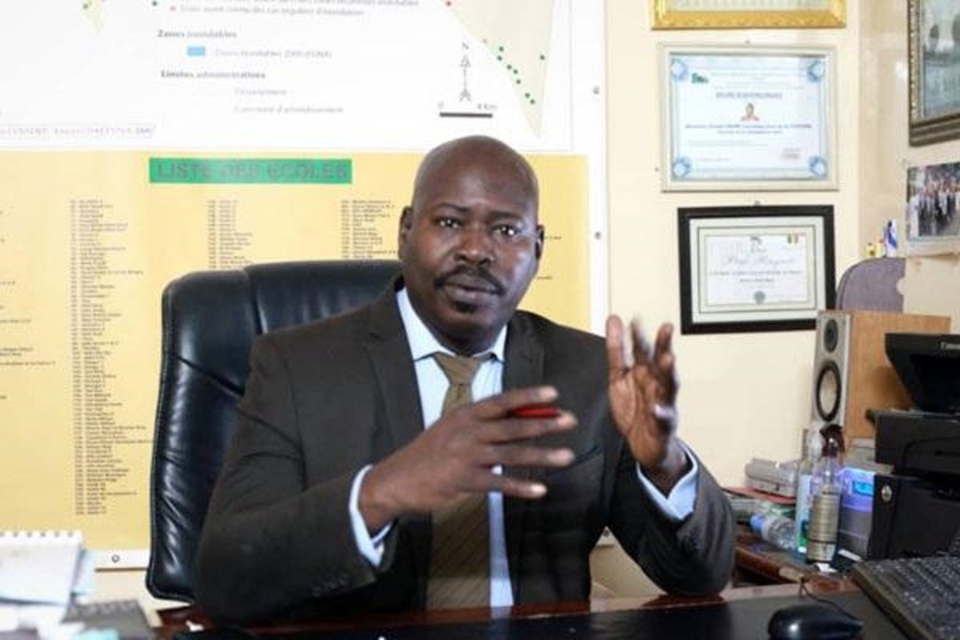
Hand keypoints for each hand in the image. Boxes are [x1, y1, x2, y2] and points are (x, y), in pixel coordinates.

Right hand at [359, 387, 576, 530]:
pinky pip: (498, 483)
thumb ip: (481, 426)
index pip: (502, 401)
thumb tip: (518, 422)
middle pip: (512, 425)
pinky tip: (539, 490)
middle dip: (544, 423)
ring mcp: (465, 455)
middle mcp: (467, 431)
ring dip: (542, 455)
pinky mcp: (463, 480)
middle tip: (570, 421)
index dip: (528, 397)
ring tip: (567, 457)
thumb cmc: (428, 454)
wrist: (395, 480)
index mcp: (465, 415)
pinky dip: (520, 486)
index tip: (553, 394)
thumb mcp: (451, 430)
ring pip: (511, 453)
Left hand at [605, 315, 688, 493]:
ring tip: (668, 359)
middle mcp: (656, 383)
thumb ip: (617, 349)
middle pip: (660, 361)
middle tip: (666, 328)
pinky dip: (661, 412)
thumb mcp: (619, 375)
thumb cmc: (635, 408)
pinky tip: (657, 408)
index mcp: (645, 371)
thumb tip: (614, 319)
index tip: (634, 319)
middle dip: (663, 345)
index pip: (642, 350)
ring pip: (668, 384)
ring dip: (668, 371)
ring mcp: (663, 402)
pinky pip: (662, 417)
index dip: (638, 335)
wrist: (644, 444)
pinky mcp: (664, 423)